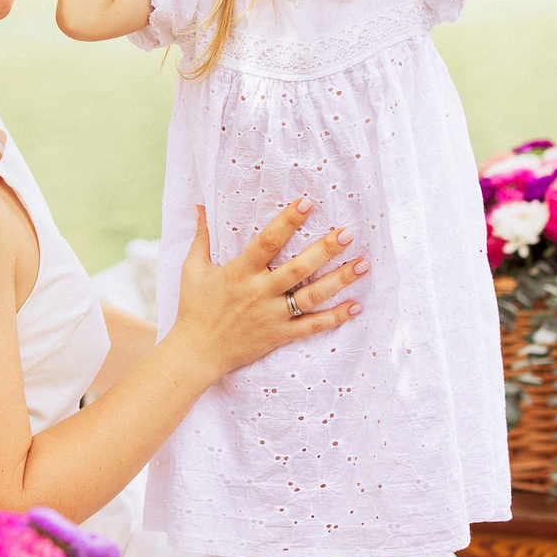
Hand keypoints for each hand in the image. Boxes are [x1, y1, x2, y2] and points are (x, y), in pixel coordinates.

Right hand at [169, 200, 362, 375]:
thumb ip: (202, 236)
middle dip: (324, 250)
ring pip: (311, 296)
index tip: (307, 203)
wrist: (196, 353)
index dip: (287, 222)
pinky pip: (311, 327)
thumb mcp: (193, 269)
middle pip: (298, 268)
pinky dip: (335, 318)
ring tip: (362, 264)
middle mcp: (259, 292)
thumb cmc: (194, 308)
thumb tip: (200, 206)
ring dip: (339, 281)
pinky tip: (356, 306)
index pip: (267, 242)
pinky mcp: (279, 335)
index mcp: (240, 272)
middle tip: (347, 233)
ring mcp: (272, 315)